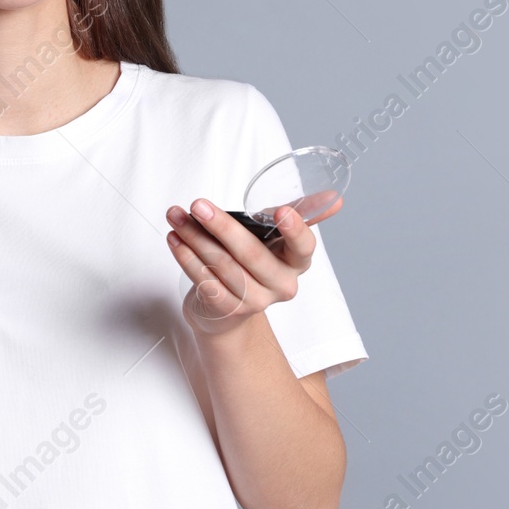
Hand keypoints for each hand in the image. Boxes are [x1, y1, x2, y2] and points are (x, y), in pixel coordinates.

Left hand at [165, 198, 324, 336]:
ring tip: (175, 215)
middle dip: (222, 226)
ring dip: (194, 237)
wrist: (229, 311)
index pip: (304, 248)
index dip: (295, 230)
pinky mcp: (228, 310)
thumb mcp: (276, 237)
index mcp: (297, 263)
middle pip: (251, 254)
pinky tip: (175, 239)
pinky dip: (186, 258)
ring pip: (222, 264)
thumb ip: (298, 214)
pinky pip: (205, 281)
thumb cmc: (254, 261)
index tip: (281, 211)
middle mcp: (281, 285)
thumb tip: (334, 198)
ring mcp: (255, 301)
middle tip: (198, 204)